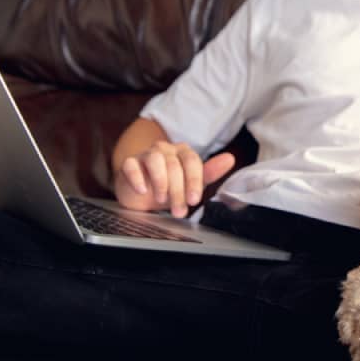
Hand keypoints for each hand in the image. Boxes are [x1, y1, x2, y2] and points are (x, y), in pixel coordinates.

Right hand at [113, 141, 235, 215]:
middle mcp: (165, 149)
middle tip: (179, 211)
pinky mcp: (129, 162)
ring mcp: (146, 154)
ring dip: (160, 183)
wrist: (140, 193)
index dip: (194, 181)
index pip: (192, 161)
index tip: (194, 200)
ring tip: (161, 200)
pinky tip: (142, 190)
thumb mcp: (190, 184)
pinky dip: (137, 178)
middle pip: (174, 166)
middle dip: (178, 191)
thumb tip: (230, 159)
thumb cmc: (168, 187)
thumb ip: (209, 173)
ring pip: (155, 161)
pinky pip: (132, 166)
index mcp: (183, 152)